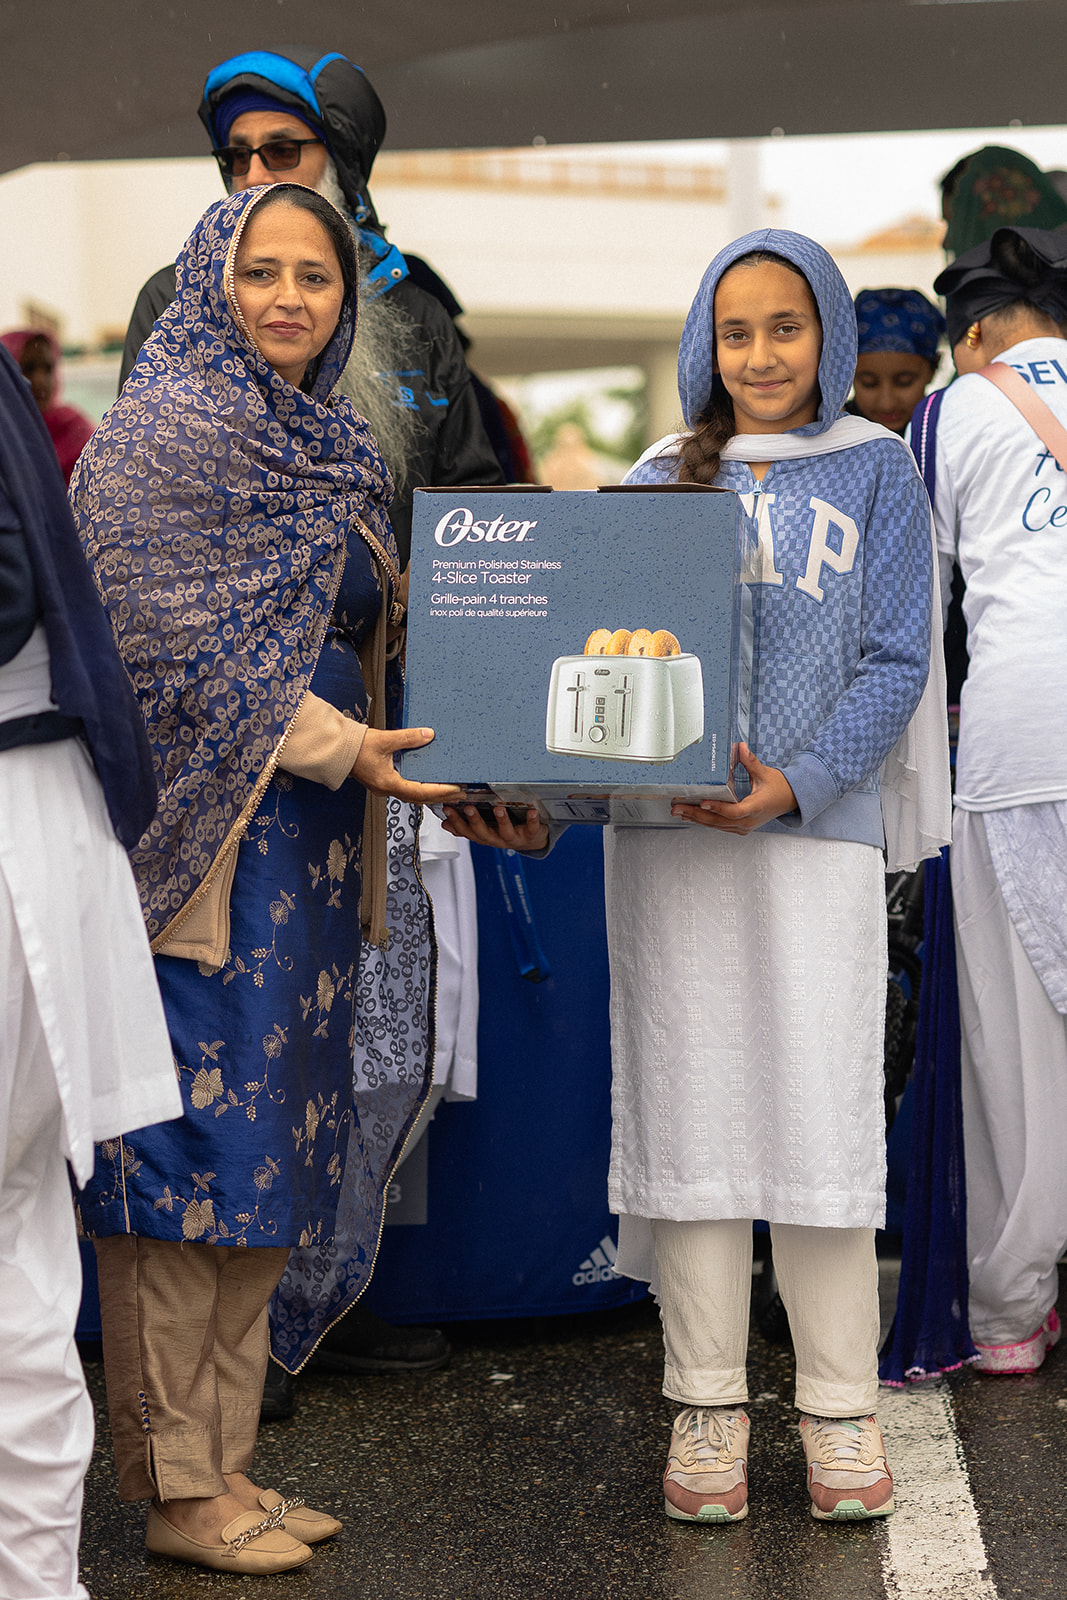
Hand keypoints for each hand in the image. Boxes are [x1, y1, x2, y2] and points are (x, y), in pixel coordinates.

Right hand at [351, 727, 463, 804]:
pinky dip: (421, 789)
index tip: (456, 789)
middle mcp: (387, 789)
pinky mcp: (383, 783)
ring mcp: (385, 787)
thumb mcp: (385, 739)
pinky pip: (406, 790)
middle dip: (441, 797)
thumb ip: (408, 738)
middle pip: (420, 798)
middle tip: (461, 793)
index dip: (440, 792)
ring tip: (449, 791)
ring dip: (431, 795)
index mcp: (388, 783)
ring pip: (413, 796)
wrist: (337, 750)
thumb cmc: (356, 747)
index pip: (420, 792)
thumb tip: (428, 735)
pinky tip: (428, 784)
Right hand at [441, 802, 548, 852]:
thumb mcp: (484, 830)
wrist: (531, 841)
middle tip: (468, 808)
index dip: (456, 822)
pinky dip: (532, 820)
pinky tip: (532, 811)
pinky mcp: (531, 835)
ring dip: (502, 820)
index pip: (466, 831)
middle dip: (475, 821)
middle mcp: (497, 839)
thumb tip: (445, 824)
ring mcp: (514, 838)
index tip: (447, 808)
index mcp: (484, 836)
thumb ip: (466, 827)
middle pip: (483, 833)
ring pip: (506, 832)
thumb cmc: (506, 831)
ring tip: (498, 808)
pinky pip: (531, 828)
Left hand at [670, 743, 796, 833]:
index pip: (734, 811)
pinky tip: (692, 816)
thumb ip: (750, 761)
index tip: (703, 803)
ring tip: (679, 811)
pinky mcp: (740, 827)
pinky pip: (720, 826)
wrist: (790, 800)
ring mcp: (744, 826)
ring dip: (697, 818)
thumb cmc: (779, 788)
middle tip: (678, 808)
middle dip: (696, 814)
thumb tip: (740, 747)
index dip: (718, 808)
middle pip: (719, 820)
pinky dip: (705, 821)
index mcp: (756, 807)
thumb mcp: (765, 773)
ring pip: (717, 825)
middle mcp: (748, 821)